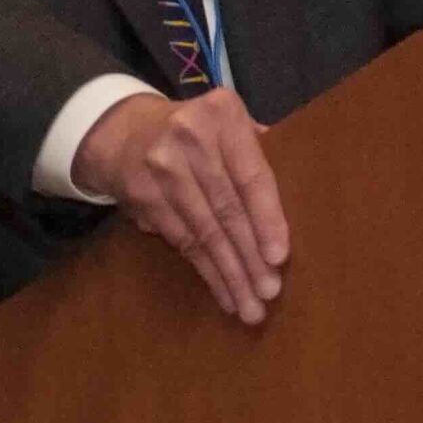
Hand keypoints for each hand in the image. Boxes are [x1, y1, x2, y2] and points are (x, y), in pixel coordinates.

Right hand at [73, 88, 290, 323]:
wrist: (122, 131)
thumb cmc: (197, 132)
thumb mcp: (228, 122)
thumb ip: (259, 151)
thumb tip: (301, 193)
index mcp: (222, 115)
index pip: (250, 175)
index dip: (266, 218)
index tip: (278, 257)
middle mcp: (189, 139)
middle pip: (227, 209)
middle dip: (250, 256)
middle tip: (269, 293)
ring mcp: (161, 168)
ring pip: (203, 232)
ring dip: (229, 274)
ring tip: (250, 306)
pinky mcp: (143, 197)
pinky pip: (182, 242)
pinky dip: (206, 272)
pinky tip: (224, 293)